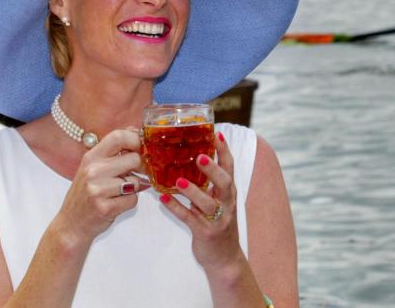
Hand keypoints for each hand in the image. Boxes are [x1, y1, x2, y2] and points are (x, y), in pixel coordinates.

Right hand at [55, 129, 149, 245]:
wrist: (70, 225)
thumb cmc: (85, 194)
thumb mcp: (93, 167)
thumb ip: (112, 150)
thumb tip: (134, 130)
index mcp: (91, 157)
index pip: (118, 136)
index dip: (135, 140)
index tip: (140, 148)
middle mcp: (93, 170)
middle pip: (134, 159)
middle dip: (138, 169)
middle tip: (131, 176)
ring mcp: (98, 189)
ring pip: (136, 181)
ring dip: (133, 188)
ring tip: (118, 193)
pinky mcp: (105, 207)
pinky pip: (133, 200)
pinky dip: (130, 203)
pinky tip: (116, 204)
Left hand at [159, 132, 242, 269]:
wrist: (225, 259)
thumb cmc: (218, 224)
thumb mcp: (218, 202)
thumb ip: (209, 184)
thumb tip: (191, 161)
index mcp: (229, 193)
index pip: (230, 168)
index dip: (225, 151)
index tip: (217, 134)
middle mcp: (227, 204)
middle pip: (225, 183)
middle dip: (213, 169)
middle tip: (200, 156)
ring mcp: (218, 220)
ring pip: (207, 203)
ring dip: (193, 191)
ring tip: (178, 180)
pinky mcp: (206, 233)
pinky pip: (190, 219)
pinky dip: (177, 209)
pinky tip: (164, 200)